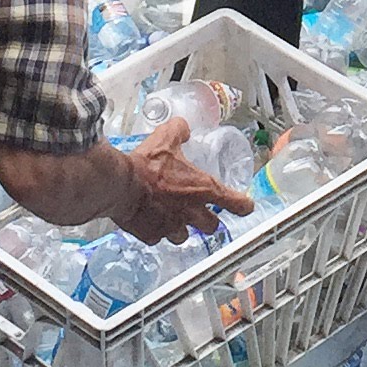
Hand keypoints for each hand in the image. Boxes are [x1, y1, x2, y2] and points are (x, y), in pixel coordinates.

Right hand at [118, 115, 254, 245]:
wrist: (120, 185)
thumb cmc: (145, 165)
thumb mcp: (166, 138)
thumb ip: (180, 131)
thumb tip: (183, 128)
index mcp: (201, 188)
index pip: (234, 202)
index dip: (242, 205)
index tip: (246, 206)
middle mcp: (190, 212)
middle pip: (212, 226)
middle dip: (209, 221)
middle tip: (203, 213)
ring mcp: (171, 227)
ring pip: (184, 236)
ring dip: (181, 228)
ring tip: (173, 217)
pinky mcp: (152, 236)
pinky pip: (159, 237)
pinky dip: (156, 230)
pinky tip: (150, 220)